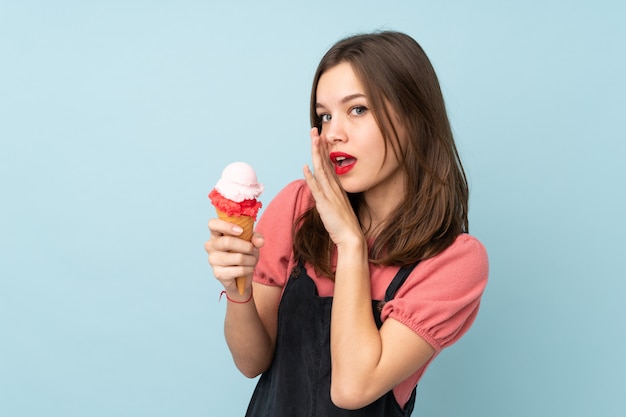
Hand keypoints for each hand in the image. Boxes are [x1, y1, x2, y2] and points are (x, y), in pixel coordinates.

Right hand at [204, 218, 263, 295]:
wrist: (241, 275)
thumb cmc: (243, 252)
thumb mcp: (251, 241)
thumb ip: (256, 238)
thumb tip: (259, 242)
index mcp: (216, 233)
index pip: (213, 224)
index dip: (226, 226)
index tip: (240, 230)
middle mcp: (211, 245)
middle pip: (228, 242)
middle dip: (247, 246)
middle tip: (253, 249)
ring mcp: (212, 260)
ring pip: (238, 258)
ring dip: (251, 259)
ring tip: (252, 260)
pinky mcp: (218, 273)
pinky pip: (240, 270)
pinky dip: (249, 269)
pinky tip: (247, 269)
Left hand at [303, 128, 362, 247]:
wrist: (351, 236)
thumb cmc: (343, 223)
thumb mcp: (336, 205)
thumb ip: (329, 194)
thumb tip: (320, 187)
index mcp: (337, 186)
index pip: (328, 164)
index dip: (323, 149)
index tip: (319, 137)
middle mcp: (334, 187)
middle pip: (325, 162)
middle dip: (319, 145)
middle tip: (315, 130)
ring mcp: (330, 194)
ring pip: (322, 170)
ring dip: (316, 154)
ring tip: (313, 140)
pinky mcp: (326, 203)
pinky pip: (317, 188)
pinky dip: (311, 177)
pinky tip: (306, 167)